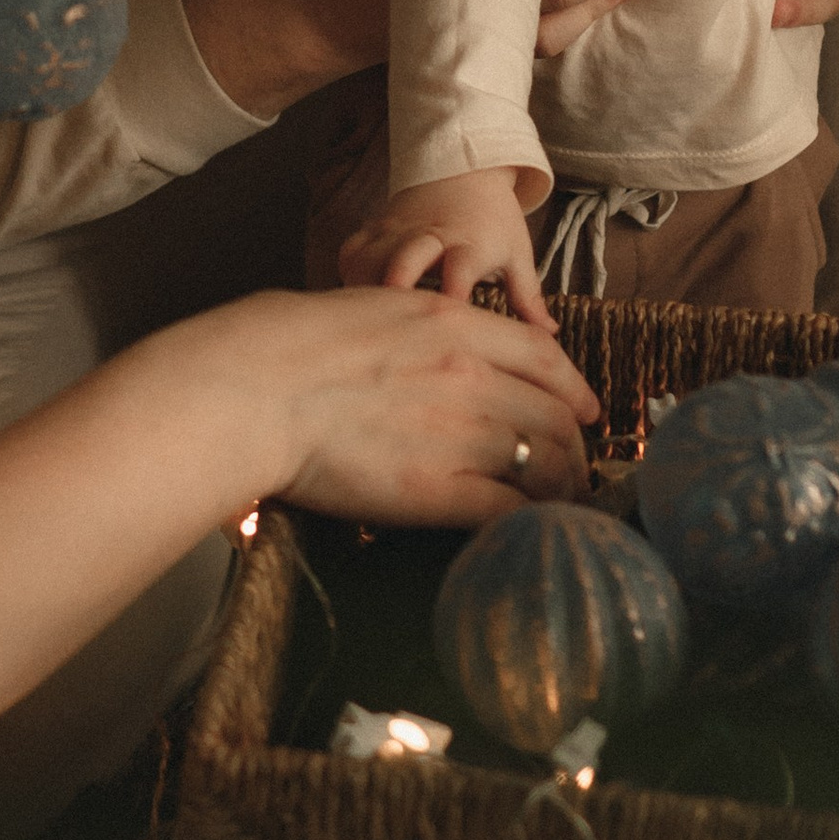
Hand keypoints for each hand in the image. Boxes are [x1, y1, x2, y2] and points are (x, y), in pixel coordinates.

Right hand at [136, 286, 595, 526]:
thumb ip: (415, 329)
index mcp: (453, 325)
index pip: (544, 356)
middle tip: (574, 468)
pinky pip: (510, 510)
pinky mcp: (437, 492)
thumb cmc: (288, 347)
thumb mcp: (370, 309)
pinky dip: (528, 520)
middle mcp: (471, 375)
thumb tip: (424, 350)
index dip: (574, 387)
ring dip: (561, 487)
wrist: (254, 388)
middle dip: (574, 446)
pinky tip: (526, 529)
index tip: (585, 408)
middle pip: (556, 415)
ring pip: (546, 463)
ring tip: (559, 504)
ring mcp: (460, 434)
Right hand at [339, 166, 549, 325]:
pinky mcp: (376, 227)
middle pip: (406, 260)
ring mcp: (398, 230)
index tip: (449, 333)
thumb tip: (549, 337)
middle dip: (397, 291)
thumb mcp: (517, 253)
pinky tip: (355, 305)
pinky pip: (352, 252)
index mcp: (470, 244)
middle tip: (391, 330)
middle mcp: (431, 235)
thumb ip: (528, 297)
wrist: (464, 167)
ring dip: (367, 291)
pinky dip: (349, 278)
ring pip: (371, 258)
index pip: (460, 270)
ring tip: (370, 326)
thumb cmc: (494, 219)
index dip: (452, 299)